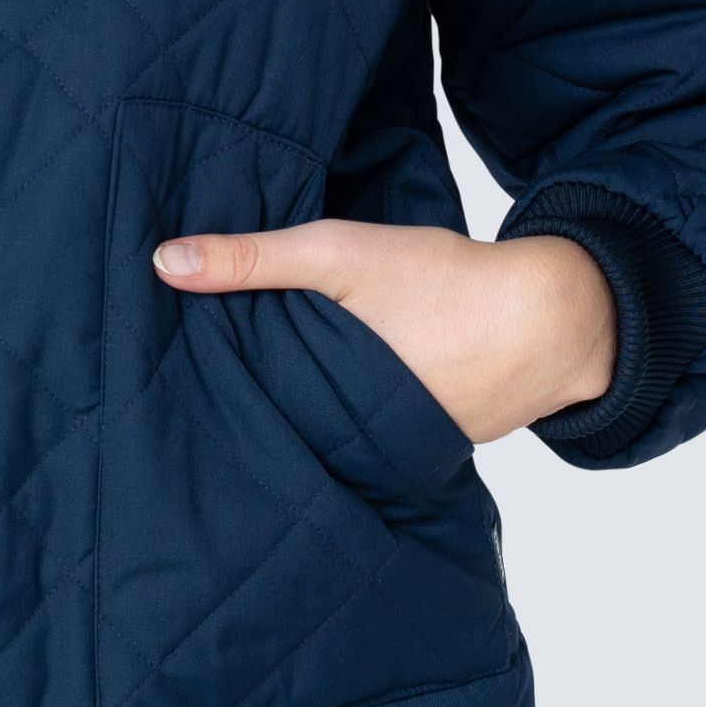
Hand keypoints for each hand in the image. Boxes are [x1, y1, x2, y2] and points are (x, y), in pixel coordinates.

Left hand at [149, 219, 614, 445]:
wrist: (549, 319)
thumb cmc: (441, 283)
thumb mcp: (340, 254)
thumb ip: (254, 258)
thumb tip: (162, 262)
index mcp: (321, 403)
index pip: (239, 411)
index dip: (202, 398)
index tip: (156, 390)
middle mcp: (349, 443)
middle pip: (273, 428)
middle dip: (239, 413)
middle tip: (183, 398)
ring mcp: (385, 452)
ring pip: (315, 432)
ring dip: (288, 414)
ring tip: (237, 395)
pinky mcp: (414, 445)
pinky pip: (358, 432)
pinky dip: (336, 413)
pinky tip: (313, 393)